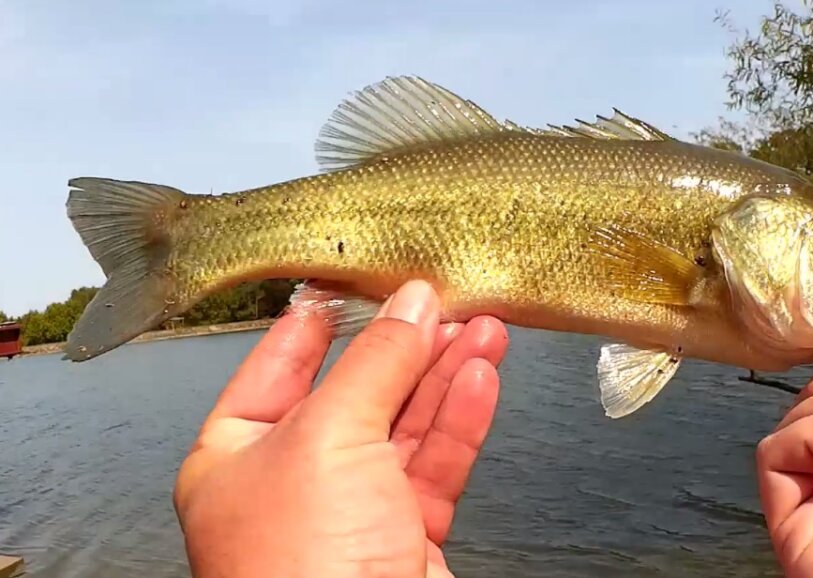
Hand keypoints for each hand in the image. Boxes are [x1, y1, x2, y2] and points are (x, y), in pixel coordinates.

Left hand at [173, 280, 508, 577]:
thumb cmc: (301, 568)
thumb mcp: (329, 436)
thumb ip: (375, 363)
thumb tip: (411, 305)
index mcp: (235, 457)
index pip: (276, 367)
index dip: (316, 320)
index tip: (351, 278)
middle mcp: (291, 481)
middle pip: (355, 390)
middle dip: (403, 344)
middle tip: (442, 300)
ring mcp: (351, 509)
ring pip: (406, 423)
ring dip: (445, 374)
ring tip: (481, 327)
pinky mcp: (405, 534)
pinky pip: (436, 462)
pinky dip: (461, 419)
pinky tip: (481, 378)